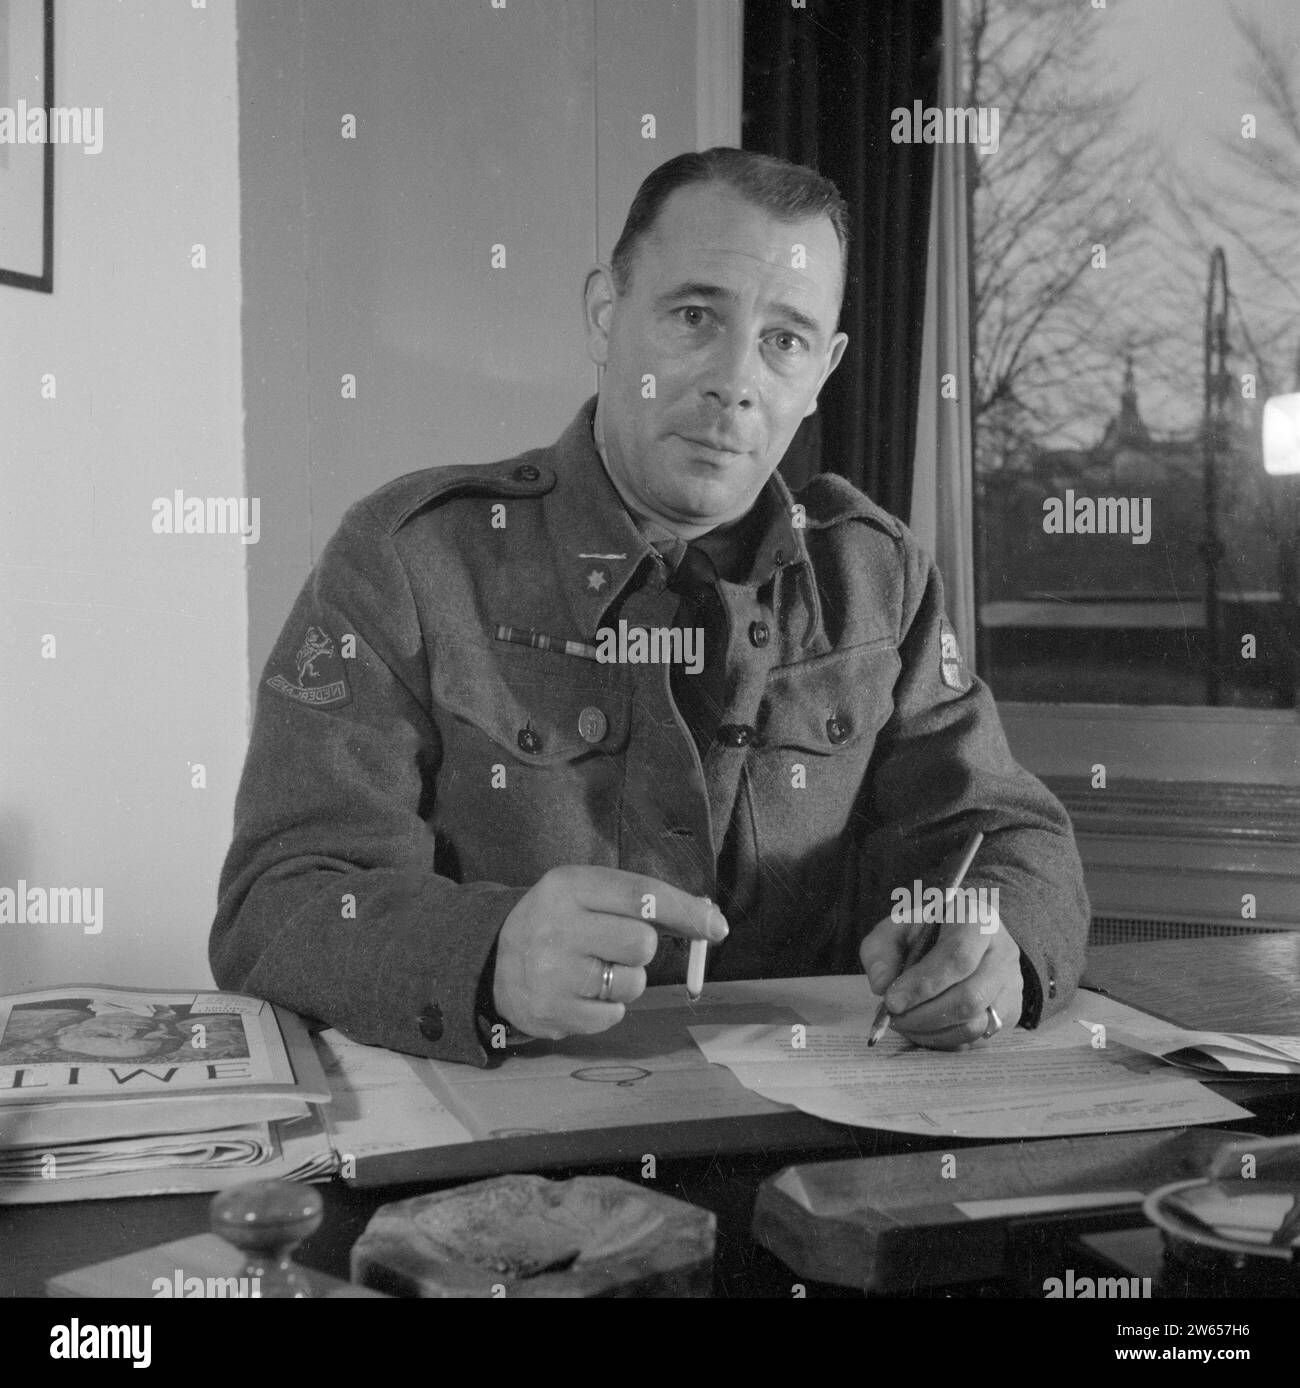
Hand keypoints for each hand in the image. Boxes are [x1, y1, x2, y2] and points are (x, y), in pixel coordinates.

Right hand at [493, 866, 727, 1039]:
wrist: (492, 961)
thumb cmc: (558, 922)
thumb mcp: (585, 894)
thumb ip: (639, 901)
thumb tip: (709, 921)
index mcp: (567, 886)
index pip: (640, 894)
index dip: (685, 910)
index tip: (716, 926)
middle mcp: (556, 927)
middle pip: (642, 943)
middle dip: (639, 949)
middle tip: (613, 947)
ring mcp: (552, 973)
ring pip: (632, 982)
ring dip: (624, 980)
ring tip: (592, 971)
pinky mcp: (553, 1012)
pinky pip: (614, 1014)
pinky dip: (607, 1007)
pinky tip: (581, 993)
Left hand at [858, 903, 1022, 1048]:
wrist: (961, 937)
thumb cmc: (926, 931)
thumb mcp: (895, 928)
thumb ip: (880, 951)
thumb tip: (881, 985)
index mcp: (976, 919)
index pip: (957, 957)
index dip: (922, 985)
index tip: (892, 1001)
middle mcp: (1003, 952)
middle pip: (969, 997)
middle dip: (924, 1015)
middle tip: (894, 1018)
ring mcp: (1011, 984)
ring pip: (975, 1023)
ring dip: (932, 1031)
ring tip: (904, 1022)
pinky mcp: (1010, 1011)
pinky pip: (978, 1038)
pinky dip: (945, 1040)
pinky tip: (923, 1027)